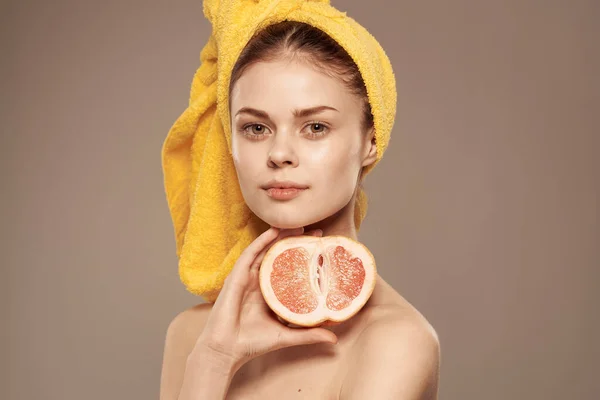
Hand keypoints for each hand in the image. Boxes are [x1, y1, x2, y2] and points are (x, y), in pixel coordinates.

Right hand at [191, 226, 337, 371]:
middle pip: (279, 255)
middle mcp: (259, 282)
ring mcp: (247, 277)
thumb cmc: (252, 344)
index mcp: (269, 292)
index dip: (305, 257)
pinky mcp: (236, 276)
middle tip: (317, 233)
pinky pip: (250, 254)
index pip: (289, 268)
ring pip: (266, 250)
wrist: (226, 350)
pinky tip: (274, 231)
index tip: (323, 249)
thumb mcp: (287, 336)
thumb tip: (334, 337)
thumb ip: (309, 334)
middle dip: (296, 242)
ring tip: (299, 225)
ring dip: (281, 236)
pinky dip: (262, 241)